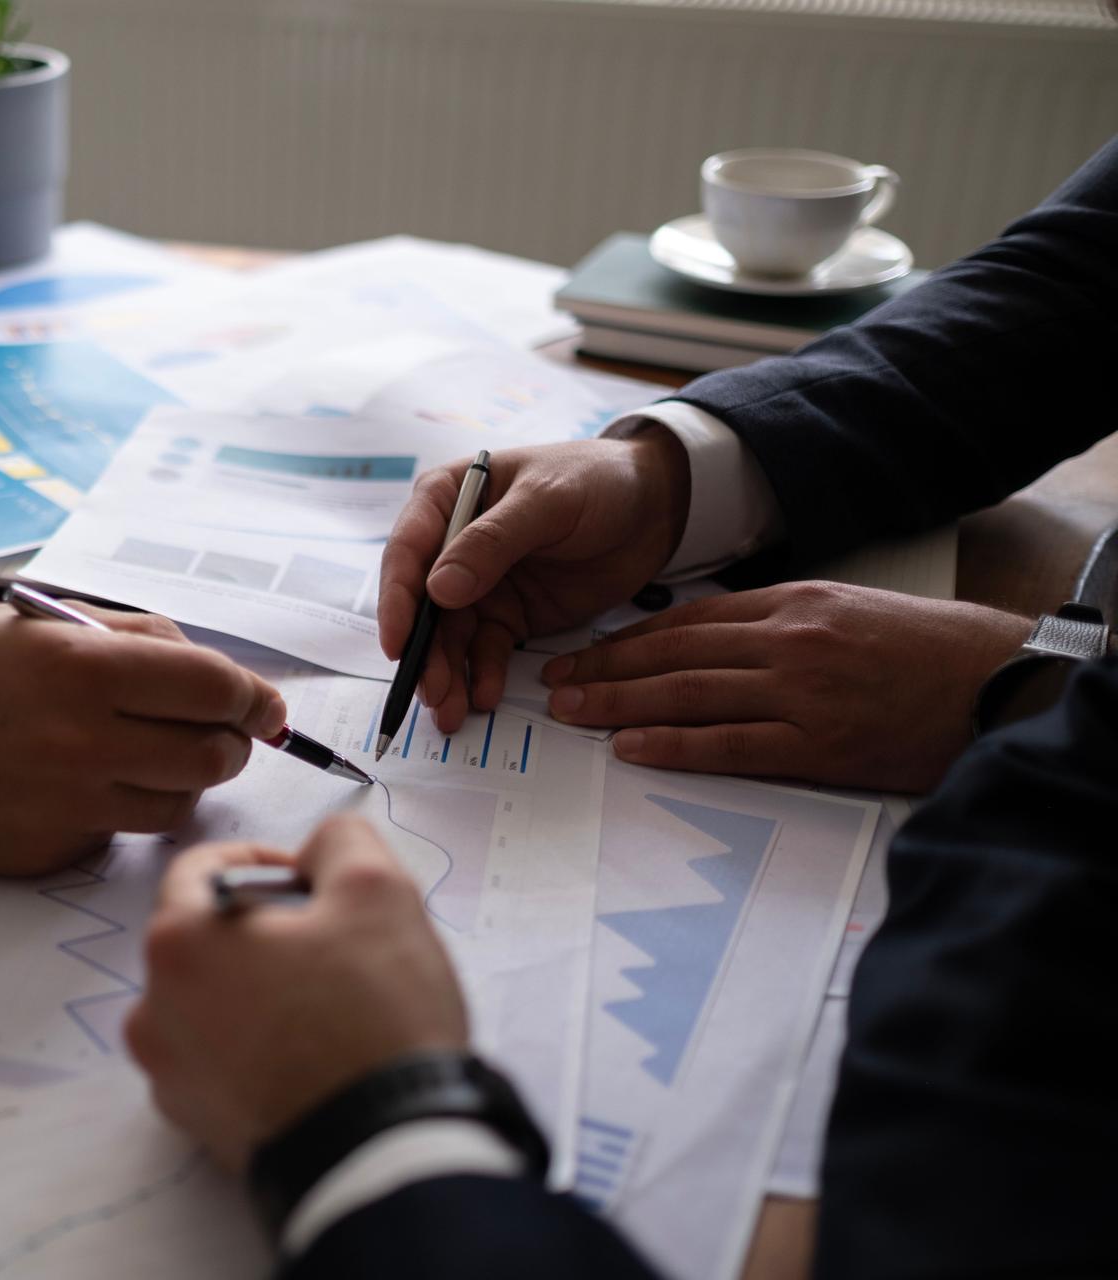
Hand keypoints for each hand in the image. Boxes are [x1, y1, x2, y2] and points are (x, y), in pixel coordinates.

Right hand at [0, 604, 286, 875]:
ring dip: (178, 780)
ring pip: (176, 805)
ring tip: (138, 754)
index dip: (254, 698)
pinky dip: (117, 811)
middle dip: (228, 743)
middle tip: (215, 733)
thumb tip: (220, 673)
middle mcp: (78, 741)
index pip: (214, 689)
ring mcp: (62, 804)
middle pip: (212, 757)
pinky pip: (117, 835)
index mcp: (83, 668)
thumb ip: (138, 639)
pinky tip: (73, 784)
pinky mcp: (45, 851)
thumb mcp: (45, 623)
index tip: (265, 706)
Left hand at [124, 816, 467, 1169]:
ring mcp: (169, 1075)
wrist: (384, 1154)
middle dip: (263, 930)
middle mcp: (152, 1009)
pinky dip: (255, 1047)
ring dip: (258, 989)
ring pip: (209, 1002)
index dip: (263, 861)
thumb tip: (318, 849)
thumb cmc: (373, 1019)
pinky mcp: (198, 1126)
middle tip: (331, 944)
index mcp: (179, 943)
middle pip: (203, 939)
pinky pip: (218, 1061)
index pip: (201, 869)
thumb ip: (340, 841)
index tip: (312, 881)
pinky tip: (312, 1056)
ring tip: (327, 1005)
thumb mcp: (378, 893)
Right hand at [378, 430, 689, 734]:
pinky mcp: (509, 615)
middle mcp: (452, 545)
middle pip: (423, 603)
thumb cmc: (597, 480)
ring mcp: (479, 584)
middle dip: (423, 651)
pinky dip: (483, 675)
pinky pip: (486, 650)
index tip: (398, 641)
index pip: (408, 550)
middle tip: (431, 692)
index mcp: (446, 498)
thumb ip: (493, 542)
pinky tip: (487, 696)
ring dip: (447, 673)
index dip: (398, 598)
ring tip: (451, 712)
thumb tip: (438, 590)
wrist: (655, 507)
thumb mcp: (547, 500)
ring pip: (450, 636)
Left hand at [540, 581, 1031, 790]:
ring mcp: (802, 695)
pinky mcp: (820, 747)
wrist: (1001, 684)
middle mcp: (789, 643)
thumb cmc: (925, 651)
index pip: (687, 620)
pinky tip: (631, 747)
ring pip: (690, 696)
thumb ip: (777, 622)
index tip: (583, 650)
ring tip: (571, 712)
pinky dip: (675, 746)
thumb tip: (706, 641)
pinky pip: (731, 747)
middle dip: (606, 669)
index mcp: (793, 604)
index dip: (626, 638)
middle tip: (554, 683)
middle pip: (675, 656)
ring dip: (621, 705)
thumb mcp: (846, 611)